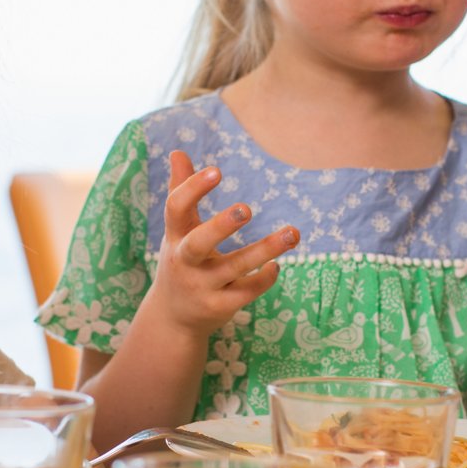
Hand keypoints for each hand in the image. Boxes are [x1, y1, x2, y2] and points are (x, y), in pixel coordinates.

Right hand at [145, 151, 298, 338]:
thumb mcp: (178, 229)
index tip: (217, 170)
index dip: (193, 189)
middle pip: (199, 243)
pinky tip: (276, 266)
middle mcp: (185, 261)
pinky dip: (264, 278)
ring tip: (294, 233)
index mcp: (175, 236)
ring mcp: (202, 286)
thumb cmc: (182, 261)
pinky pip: (246, 292)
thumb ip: (180, 190)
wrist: (172, 317)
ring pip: (235, 267)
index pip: (176, 208)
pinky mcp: (219, 306)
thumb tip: (178, 151)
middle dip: (222, 226)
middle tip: (247, 208)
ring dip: (265, 250)